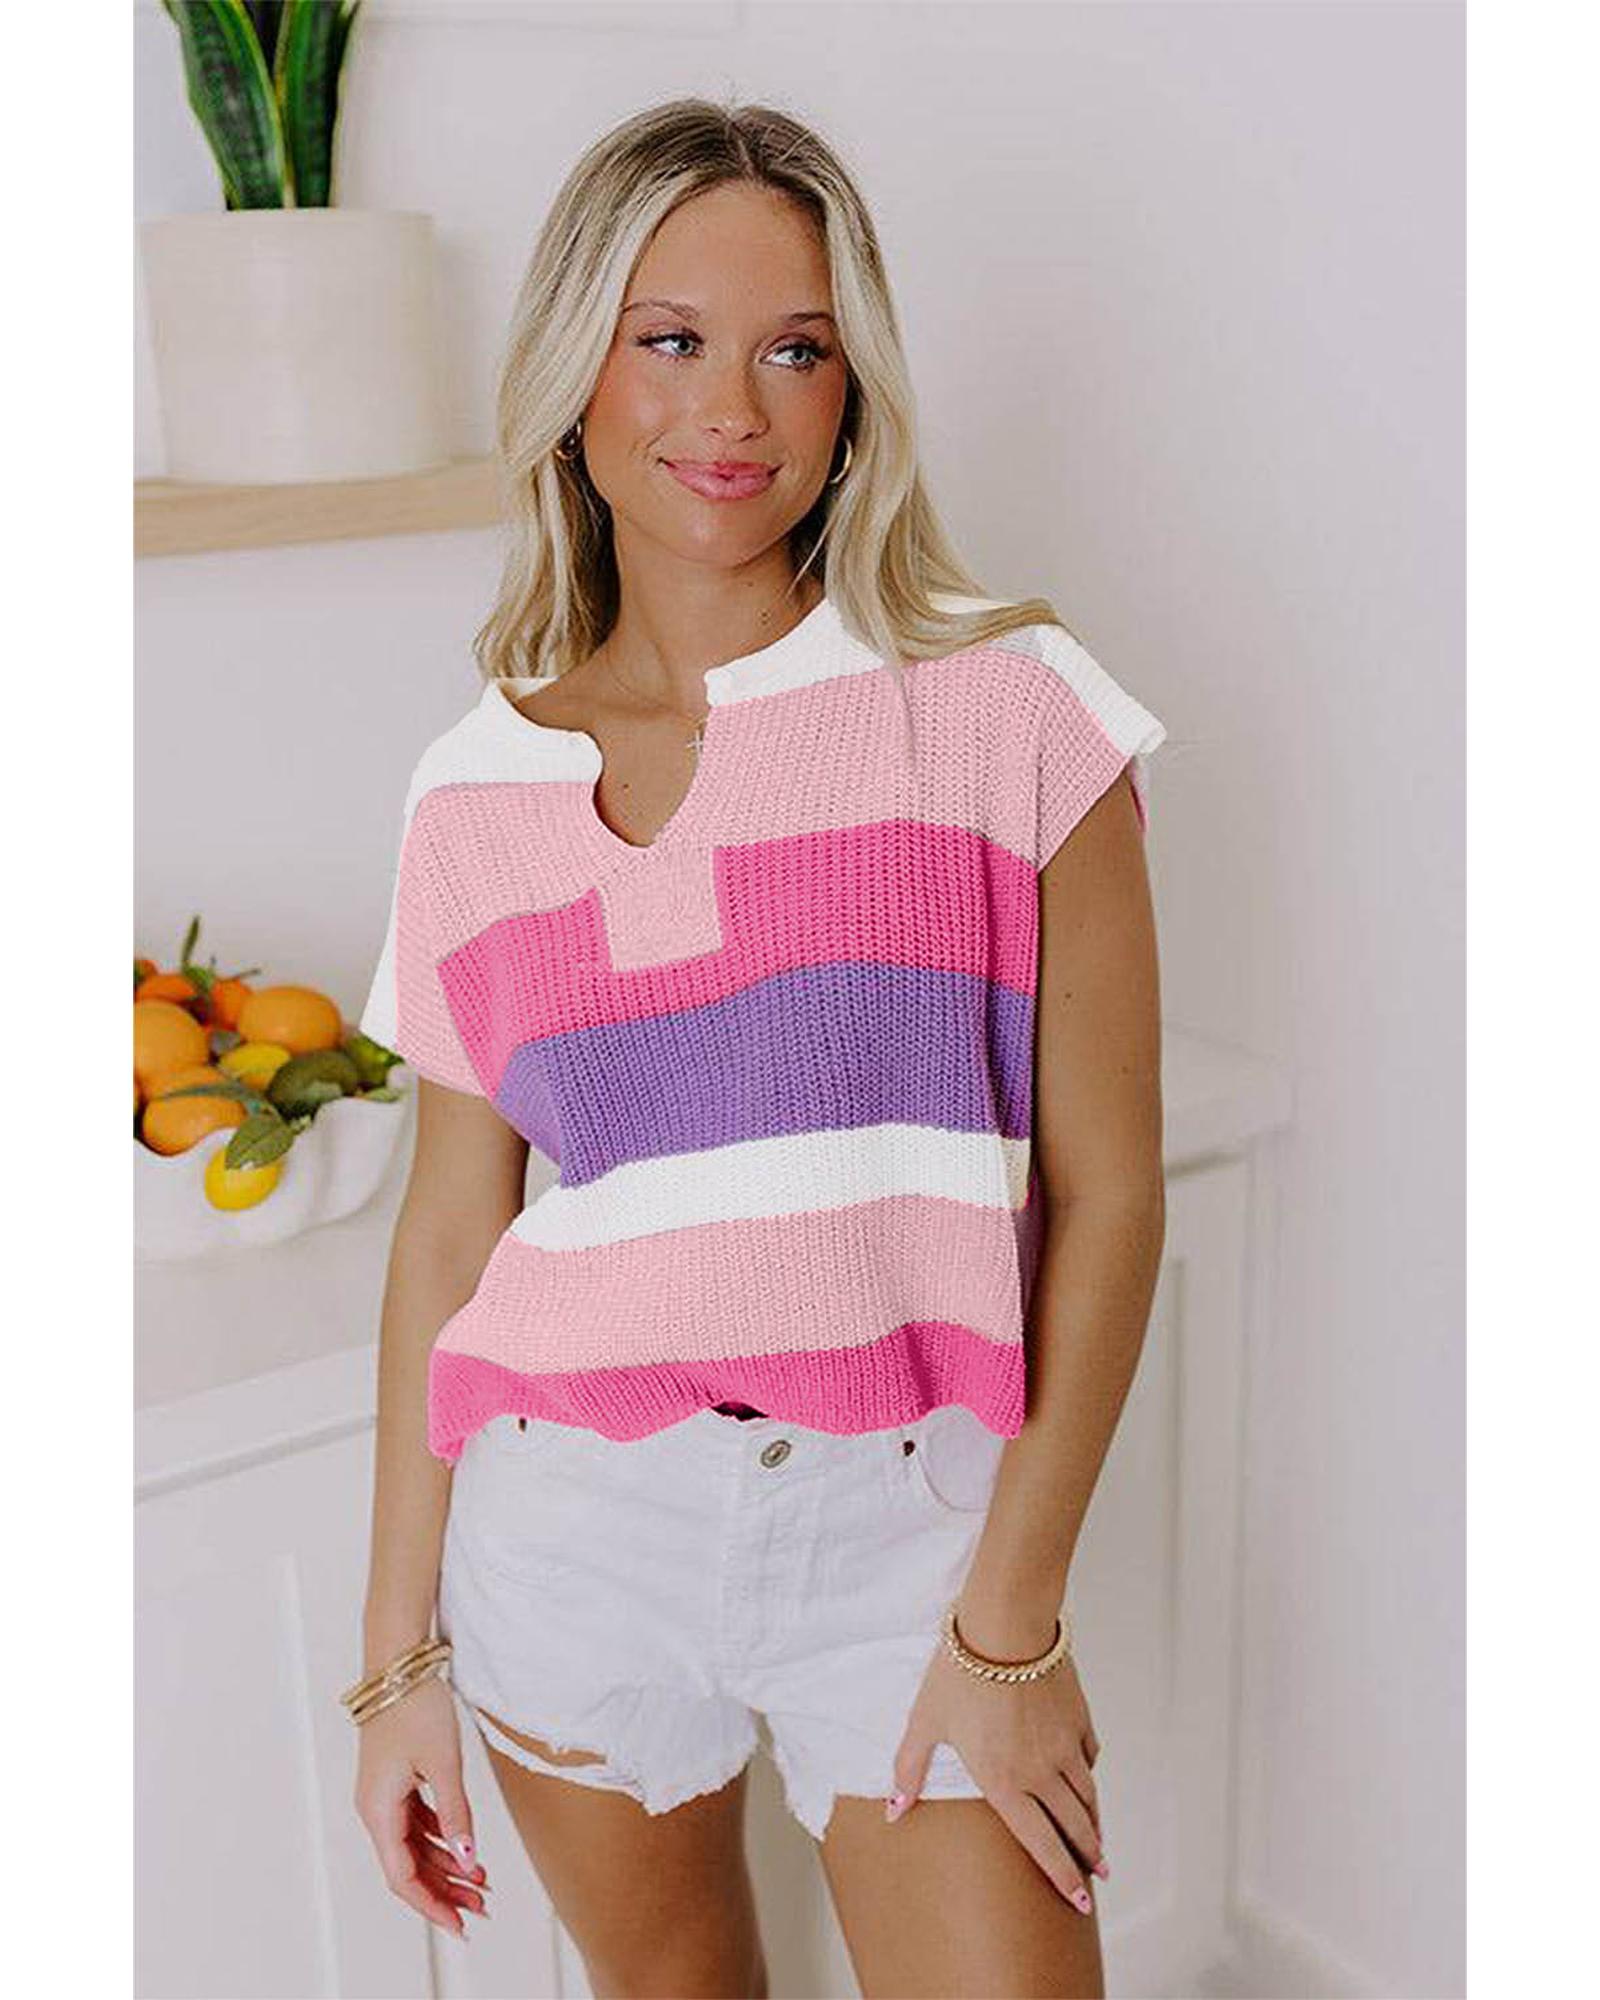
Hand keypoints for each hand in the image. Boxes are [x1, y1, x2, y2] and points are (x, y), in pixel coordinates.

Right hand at [353, 1676, 490, 1939]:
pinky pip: (417, 1823)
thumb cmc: (415, 1706)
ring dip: (446, 1865)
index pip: (402, 1876)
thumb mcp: (443, 1763)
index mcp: (379, 1809)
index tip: (460, 1924)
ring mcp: (385, 1794)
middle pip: (409, 1866)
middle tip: (482, 1906)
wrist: (400, 1663)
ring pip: (414, 1846)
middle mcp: (376, 1808)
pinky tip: (465, 1847)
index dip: (432, 1905)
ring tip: (482, 1881)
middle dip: (445, 1889)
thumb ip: (456, 1814)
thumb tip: (468, 1861)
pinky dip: (442, 1838)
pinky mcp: (396, 1780)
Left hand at [886, 1615, 1106, 1912]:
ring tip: (1100, 1842)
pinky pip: (1088, 1755)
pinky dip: (1089, 1773)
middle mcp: (1041, 1773)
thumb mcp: (926, 1722)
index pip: (1039, 1843)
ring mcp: (1064, 1746)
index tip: (1077, 1901)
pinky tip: (1087, 1778)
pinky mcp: (1077, 1717)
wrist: (1005, 1627)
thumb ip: (910, 1769)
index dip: (1061, 1876)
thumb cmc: (959, 1673)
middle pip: (1073, 1826)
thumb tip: (893, 1810)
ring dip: (1094, 1823)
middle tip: (1098, 1877)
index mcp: (1004, 1782)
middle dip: (1087, 1857)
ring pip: (1087, 1796)